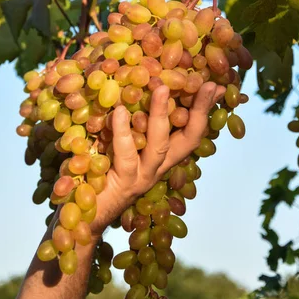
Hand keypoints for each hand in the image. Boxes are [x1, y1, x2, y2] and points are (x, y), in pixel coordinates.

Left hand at [89, 82, 224, 236]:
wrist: (81, 213)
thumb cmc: (97, 170)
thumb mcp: (117, 140)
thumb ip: (129, 119)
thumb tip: (130, 84)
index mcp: (162, 156)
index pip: (191, 131)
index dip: (204, 110)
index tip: (217, 86)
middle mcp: (158, 167)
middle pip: (188, 139)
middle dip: (200, 111)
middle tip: (207, 85)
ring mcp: (142, 176)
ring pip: (159, 145)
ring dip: (162, 115)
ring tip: (162, 88)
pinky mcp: (122, 182)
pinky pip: (125, 154)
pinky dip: (122, 131)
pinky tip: (120, 111)